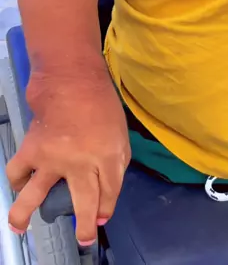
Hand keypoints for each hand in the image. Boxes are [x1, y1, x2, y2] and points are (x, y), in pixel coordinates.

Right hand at [6, 72, 130, 246]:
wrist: (72, 80)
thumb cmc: (100, 104)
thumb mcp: (120, 134)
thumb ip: (116, 165)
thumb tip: (106, 198)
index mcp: (108, 155)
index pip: (110, 192)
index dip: (106, 208)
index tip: (102, 218)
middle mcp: (81, 161)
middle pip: (84, 203)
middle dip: (85, 225)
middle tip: (84, 238)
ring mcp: (52, 158)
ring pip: (34, 195)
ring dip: (26, 215)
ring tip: (21, 227)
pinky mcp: (31, 150)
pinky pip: (18, 173)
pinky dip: (16, 181)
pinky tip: (20, 186)